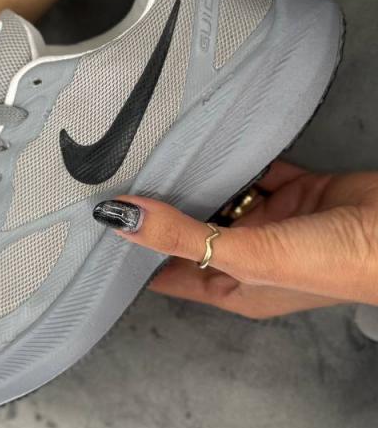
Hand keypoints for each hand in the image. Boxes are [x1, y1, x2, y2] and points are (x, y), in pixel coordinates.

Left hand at [93, 162, 377, 317]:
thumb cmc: (333, 264)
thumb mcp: (245, 255)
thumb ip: (181, 235)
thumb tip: (118, 217)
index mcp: (231, 287)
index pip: (166, 273)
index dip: (133, 253)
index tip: (94, 226)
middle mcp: (245, 256)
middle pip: (189, 229)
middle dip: (160, 208)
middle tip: (115, 175)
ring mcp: (271, 222)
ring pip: (218, 196)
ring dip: (194, 178)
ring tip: (149, 152)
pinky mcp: (295, 190)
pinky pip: (254, 171)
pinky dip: (232, 157)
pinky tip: (203, 140)